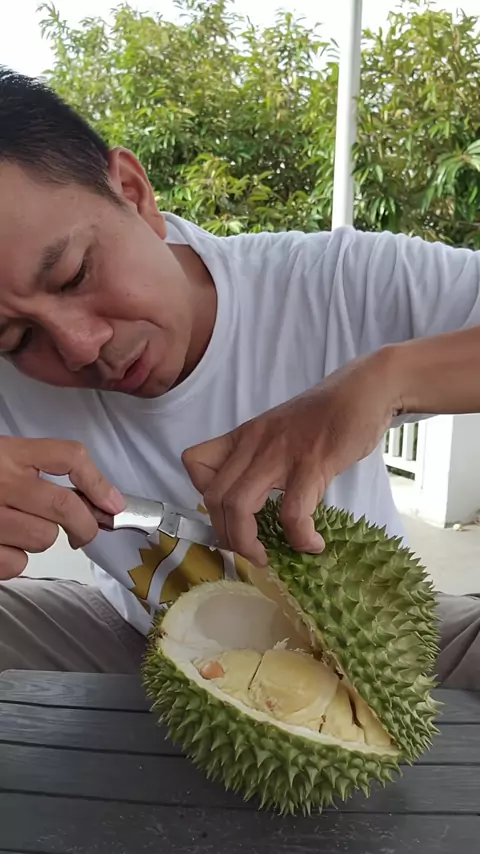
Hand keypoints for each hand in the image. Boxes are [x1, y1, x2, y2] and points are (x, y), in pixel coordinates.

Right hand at [0, 437, 124, 579]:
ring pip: (43, 539)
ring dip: (41, 539)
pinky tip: (0, 544)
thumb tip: (96, 499)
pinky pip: (17, 563)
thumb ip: (37, 467)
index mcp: (7, 452)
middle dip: (85, 524)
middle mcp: (1, 481)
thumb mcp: (1, 456)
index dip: (98, 482)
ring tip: (19, 528)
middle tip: (85, 531)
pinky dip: (15, 560)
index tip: (113, 504)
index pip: (68, 457)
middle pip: (64, 506)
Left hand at [182, 348, 401, 565]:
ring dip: (248, 543)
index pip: (195, 462)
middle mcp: (255, 443)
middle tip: (249, 551)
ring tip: (267, 557)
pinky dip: (298, 536)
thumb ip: (262, 458)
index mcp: (244, 436)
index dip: (203, 494)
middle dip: (225, 535)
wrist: (364, 391)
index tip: (227, 513)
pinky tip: (312, 543)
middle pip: (214, 497)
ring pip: (240, 506)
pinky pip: (293, 511)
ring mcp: (281, 453)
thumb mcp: (279, 431)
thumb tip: (255, 501)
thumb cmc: (325, 415)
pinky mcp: (313, 464)